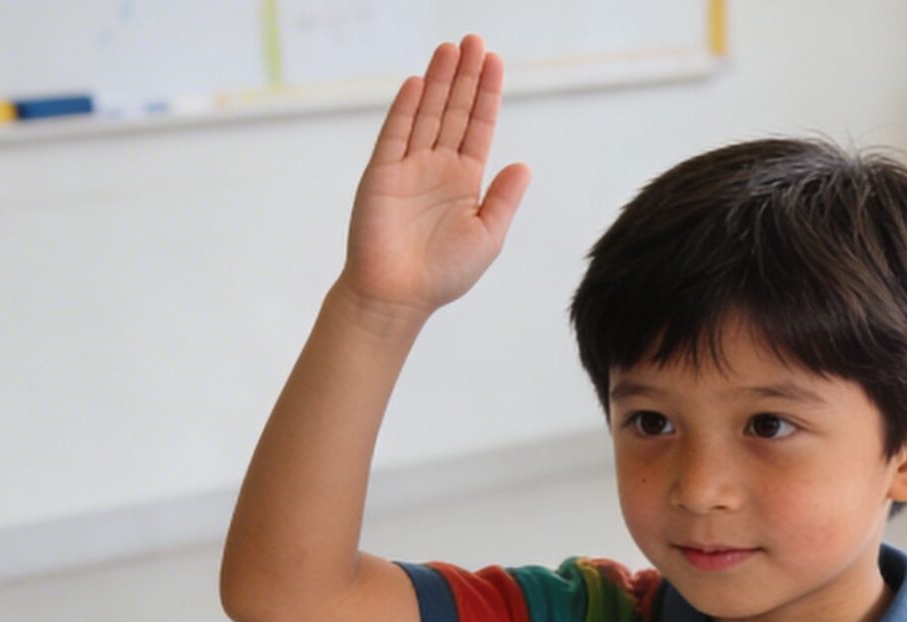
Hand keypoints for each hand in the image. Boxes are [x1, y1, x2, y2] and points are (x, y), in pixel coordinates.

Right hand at [340, 36, 531, 320]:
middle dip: (465, 75)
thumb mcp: (487, 236)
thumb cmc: (443, 273)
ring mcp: (408, 167)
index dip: (487, 93)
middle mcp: (437, 167)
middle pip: (455, 110)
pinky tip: (420, 82)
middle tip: (474, 39)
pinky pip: (396, 134)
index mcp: (465, 180)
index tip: (495, 61)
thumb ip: (504, 199)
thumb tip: (524, 165)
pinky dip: (407, 108)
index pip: (479, 126)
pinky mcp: (382, 174)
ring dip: (439, 81)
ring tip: (451, 48)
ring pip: (428, 114)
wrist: (398, 296)